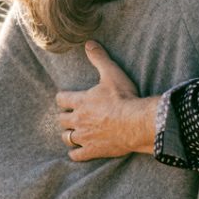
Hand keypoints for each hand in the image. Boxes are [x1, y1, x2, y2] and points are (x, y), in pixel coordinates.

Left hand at [55, 42, 160, 160]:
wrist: (136, 123)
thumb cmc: (124, 97)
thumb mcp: (112, 73)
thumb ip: (99, 58)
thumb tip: (89, 43)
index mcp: (81, 101)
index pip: (61, 99)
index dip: (63, 98)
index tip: (66, 98)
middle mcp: (78, 120)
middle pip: (62, 120)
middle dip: (65, 117)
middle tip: (71, 116)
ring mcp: (84, 137)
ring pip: (67, 138)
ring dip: (68, 135)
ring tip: (73, 133)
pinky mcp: (93, 150)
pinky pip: (77, 155)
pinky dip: (76, 154)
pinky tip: (78, 152)